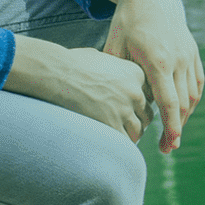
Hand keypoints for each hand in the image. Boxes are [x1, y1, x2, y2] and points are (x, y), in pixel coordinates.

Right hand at [6, 35, 148, 140]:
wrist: (56, 73)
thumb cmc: (71, 64)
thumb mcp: (100, 58)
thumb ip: (113, 68)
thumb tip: (110, 72)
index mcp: (136, 73)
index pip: (148, 96)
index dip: (138, 105)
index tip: (129, 110)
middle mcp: (135, 91)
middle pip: (147, 115)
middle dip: (136, 122)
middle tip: (123, 127)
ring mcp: (125, 109)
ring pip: (138, 131)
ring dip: (129, 136)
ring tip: (116, 137)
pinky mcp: (112, 125)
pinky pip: (124, 142)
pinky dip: (120, 146)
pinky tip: (109, 143)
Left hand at [97, 0, 204, 153]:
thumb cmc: (127, 23)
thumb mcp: (115, 46)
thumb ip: (115, 75)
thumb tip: (106, 104)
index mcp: (158, 60)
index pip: (169, 102)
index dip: (171, 127)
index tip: (171, 146)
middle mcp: (178, 59)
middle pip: (183, 104)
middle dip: (177, 129)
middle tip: (167, 148)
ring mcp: (188, 55)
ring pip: (193, 95)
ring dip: (184, 116)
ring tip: (172, 133)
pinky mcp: (193, 52)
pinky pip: (197, 83)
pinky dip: (190, 100)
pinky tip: (180, 112)